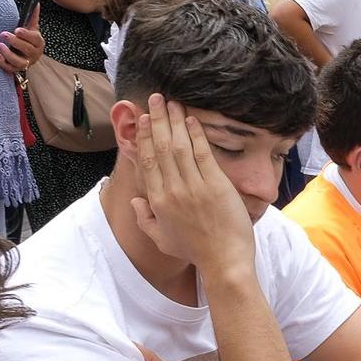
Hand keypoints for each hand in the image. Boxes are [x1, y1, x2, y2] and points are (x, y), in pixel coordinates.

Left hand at [0, 17, 44, 74]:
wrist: (25, 53)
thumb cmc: (27, 38)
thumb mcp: (31, 28)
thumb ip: (32, 16)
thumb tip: (36, 2)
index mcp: (38, 43)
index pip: (35, 39)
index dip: (26, 35)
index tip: (17, 30)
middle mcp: (34, 54)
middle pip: (28, 50)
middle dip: (15, 42)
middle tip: (3, 34)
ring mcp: (26, 63)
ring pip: (20, 62)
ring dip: (8, 54)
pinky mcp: (16, 69)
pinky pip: (10, 69)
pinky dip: (2, 62)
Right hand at [130, 96, 256, 275]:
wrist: (224, 261)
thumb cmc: (195, 251)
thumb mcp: (162, 240)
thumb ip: (145, 220)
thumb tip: (136, 202)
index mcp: (157, 201)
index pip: (147, 161)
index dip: (143, 137)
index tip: (141, 120)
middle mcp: (172, 190)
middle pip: (160, 147)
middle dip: (156, 120)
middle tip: (155, 99)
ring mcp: (194, 186)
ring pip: (179, 146)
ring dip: (174, 121)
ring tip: (172, 102)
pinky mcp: (216, 185)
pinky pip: (203, 154)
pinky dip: (196, 135)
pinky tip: (192, 120)